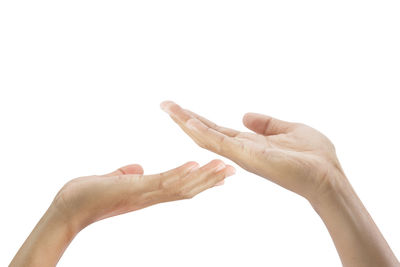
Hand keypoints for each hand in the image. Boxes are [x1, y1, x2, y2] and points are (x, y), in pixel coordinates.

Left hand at [52, 160, 234, 230]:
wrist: (68, 208)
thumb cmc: (88, 195)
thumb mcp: (113, 180)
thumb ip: (127, 173)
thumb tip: (137, 167)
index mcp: (149, 193)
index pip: (181, 187)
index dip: (202, 182)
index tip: (220, 175)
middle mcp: (152, 196)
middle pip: (188, 188)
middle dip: (211, 179)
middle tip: (232, 169)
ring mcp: (145, 193)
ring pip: (181, 186)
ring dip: (203, 176)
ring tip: (223, 166)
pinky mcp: (134, 189)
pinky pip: (162, 182)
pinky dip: (180, 173)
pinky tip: (194, 165)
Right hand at [160, 101, 345, 202]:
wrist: (327, 175)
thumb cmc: (312, 155)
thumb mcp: (288, 129)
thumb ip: (266, 123)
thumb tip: (244, 115)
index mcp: (249, 144)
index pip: (216, 131)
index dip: (198, 120)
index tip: (181, 109)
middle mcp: (240, 150)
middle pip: (206, 133)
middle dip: (184, 119)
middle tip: (165, 105)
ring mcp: (242, 155)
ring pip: (207, 138)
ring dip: (187, 122)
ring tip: (169, 108)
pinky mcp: (248, 157)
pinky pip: (220, 143)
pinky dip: (203, 132)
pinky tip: (188, 121)